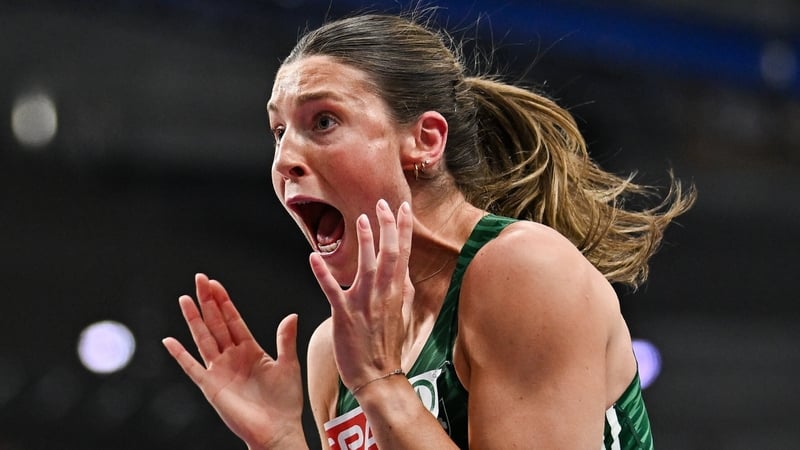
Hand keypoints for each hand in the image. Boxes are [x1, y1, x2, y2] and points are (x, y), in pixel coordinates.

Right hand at [162, 274, 304, 449]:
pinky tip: (170, 341)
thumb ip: (285, 340)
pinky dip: (180, 355)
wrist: (278, 430)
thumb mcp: (288, 365)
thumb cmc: (285, 402)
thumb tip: (291, 315)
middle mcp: (232, 357)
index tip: (216, 283)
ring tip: (184, 299)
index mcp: (250, 350)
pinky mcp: (211, 387)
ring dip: (194, 319)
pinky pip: (192, 368)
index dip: (224, 302)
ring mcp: (220, 371)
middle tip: (199, 279)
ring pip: (203, 339)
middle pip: (216, 323)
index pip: (233, 320)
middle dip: (208, 301)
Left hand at [309, 199, 413, 390]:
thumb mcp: (401, 316)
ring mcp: (364, 303)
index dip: (402, 229)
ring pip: (366, 266)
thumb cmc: (386, 347)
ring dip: (365, 242)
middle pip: (389, 254)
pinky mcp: (344, 315)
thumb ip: (402, 292)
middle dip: (387, 226)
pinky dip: (322, 273)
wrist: (378, 376)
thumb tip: (404, 274)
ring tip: (360, 219)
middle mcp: (383, 294)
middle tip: (382, 203)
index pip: (403, 254)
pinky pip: (332, 290)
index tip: (402, 207)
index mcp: (396, 293)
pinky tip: (313, 257)